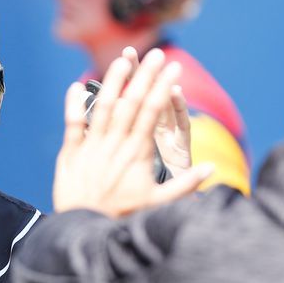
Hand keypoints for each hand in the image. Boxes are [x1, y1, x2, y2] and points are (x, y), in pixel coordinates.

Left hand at [53, 48, 211, 216]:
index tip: (174, 69)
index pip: (152, 113)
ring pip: (103, 108)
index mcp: (137, 152)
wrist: (85, 228)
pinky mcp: (71, 153)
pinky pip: (72, 124)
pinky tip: (77, 86)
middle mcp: (115, 145)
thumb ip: (185, 184)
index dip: (162, 88)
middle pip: (131, 103)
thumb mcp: (157, 203)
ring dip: (114, 82)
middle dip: (145, 76)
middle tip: (156, 54)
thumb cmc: (123, 215)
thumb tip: (213, 170)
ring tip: (124, 59)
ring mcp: (91, 147)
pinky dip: (73, 105)